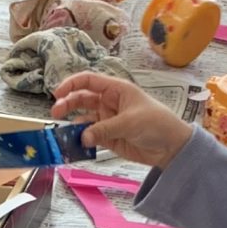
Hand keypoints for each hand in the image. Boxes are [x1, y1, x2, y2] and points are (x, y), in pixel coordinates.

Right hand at [51, 70, 191, 168]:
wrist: (171, 146)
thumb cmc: (156, 123)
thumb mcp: (130, 122)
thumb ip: (104, 129)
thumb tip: (82, 137)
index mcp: (116, 89)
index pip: (89, 81)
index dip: (71, 84)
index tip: (57, 94)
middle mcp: (109, 102)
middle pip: (81, 99)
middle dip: (67, 104)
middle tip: (55, 114)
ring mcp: (107, 120)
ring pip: (83, 119)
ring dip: (72, 125)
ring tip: (63, 134)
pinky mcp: (108, 137)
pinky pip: (89, 137)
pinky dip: (80, 141)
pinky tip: (74, 145)